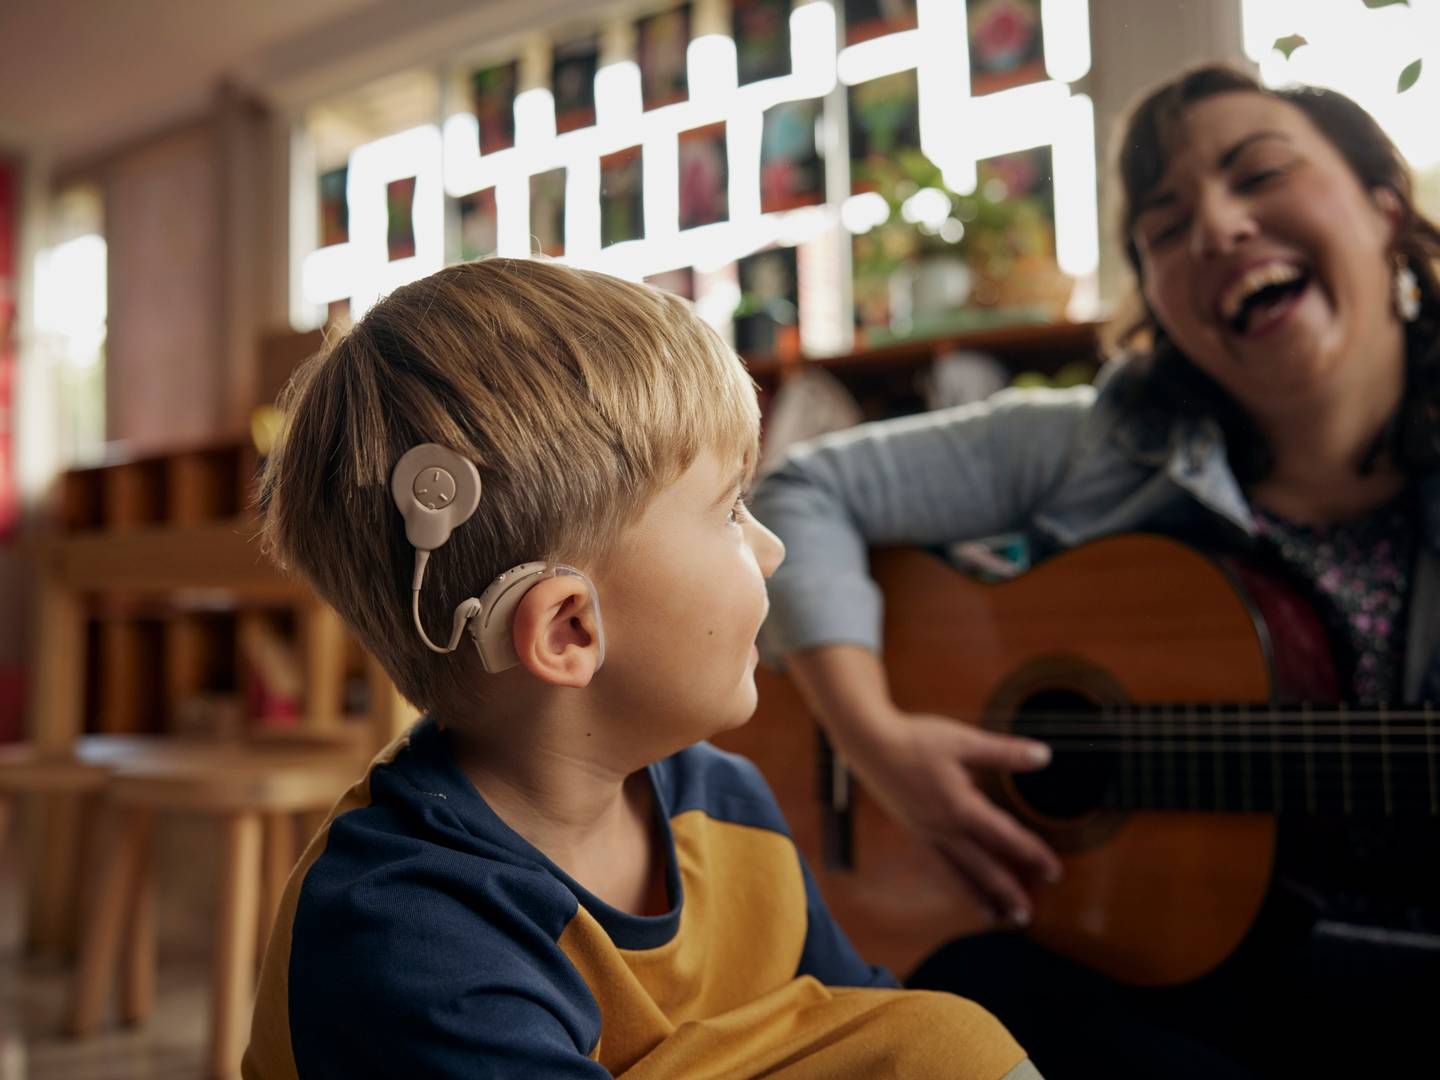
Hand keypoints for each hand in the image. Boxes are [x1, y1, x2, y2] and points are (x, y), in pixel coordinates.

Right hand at [842, 712, 1061, 925]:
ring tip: (994, 917)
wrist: (869, 744)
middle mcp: (943, 828)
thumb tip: (1044, 756)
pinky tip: (960, 889)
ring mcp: (925, 833)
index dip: (1032, 854)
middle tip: (1027, 914)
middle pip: (981, 868)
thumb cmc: (916, 740)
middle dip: (1007, 892)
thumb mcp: (964, 742)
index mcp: (961, 807)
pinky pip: (937, 865)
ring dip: (977, 897)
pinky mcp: (912, 830)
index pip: (1005, 837)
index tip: (1054, 871)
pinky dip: (953, 882)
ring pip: (956, 874)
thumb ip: (1004, 753)